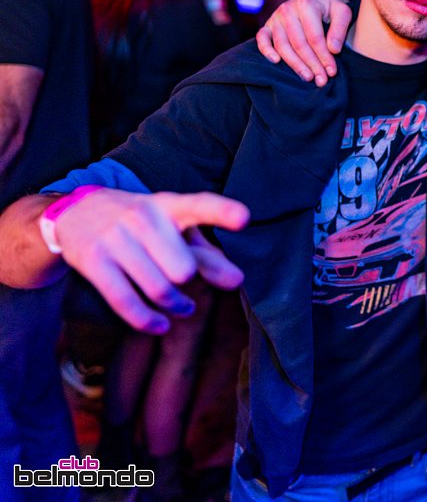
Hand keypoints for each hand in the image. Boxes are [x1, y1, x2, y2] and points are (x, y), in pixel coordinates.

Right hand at [54, 189, 247, 333]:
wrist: (77, 212)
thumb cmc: (140, 223)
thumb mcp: (172, 227)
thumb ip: (206, 254)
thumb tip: (237, 281)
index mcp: (168, 204)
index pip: (199, 205)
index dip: (222, 212)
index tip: (245, 218)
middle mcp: (142, 217)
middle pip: (183, 268)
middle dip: (190, 284)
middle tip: (190, 289)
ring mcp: (116, 238)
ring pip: (158, 289)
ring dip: (176, 306)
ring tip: (183, 308)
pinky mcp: (94, 261)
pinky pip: (126, 301)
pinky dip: (147, 320)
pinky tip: (160, 326)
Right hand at [256, 0, 352, 85]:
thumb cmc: (330, 8)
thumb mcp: (342, 12)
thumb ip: (339, 29)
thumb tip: (333, 50)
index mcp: (306, 4)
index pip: (315, 37)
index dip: (324, 56)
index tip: (332, 72)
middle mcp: (288, 10)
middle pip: (299, 44)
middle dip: (311, 64)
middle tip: (321, 80)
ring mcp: (276, 17)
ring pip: (283, 45)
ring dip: (295, 64)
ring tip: (307, 77)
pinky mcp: (268, 25)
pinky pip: (262, 38)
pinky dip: (266, 50)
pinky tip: (276, 61)